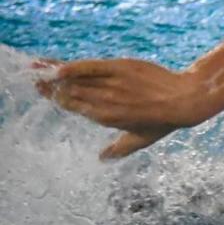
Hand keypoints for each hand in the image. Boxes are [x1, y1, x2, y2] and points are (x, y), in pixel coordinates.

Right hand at [35, 58, 203, 158]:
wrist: (185, 100)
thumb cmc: (164, 121)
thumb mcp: (141, 138)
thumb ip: (119, 148)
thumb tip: (102, 159)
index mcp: (106, 117)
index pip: (73, 106)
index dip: (58, 98)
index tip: (46, 92)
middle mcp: (105, 101)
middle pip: (70, 91)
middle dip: (51, 85)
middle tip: (37, 78)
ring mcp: (112, 84)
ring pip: (77, 78)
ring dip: (56, 74)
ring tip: (39, 68)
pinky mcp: (121, 68)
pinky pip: (91, 66)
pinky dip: (74, 66)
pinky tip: (59, 66)